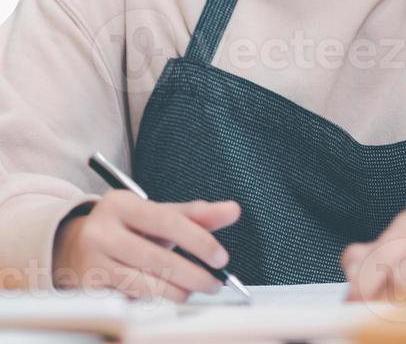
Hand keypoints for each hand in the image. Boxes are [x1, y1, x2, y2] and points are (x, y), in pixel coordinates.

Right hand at [52, 191, 239, 301]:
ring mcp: (90, 260)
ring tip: (195, 291)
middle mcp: (101, 230)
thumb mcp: (158, 214)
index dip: (198, 241)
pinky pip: (129, 296)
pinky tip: (169, 295)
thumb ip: (196, 214)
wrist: (75, 246)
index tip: (221, 258)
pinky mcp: (86, 286)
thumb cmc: (128, 229)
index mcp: (121, 204)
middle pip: (155, 256)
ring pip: (142, 282)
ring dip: (176, 291)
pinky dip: (154, 298)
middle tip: (214, 283)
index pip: (167, 221)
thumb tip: (233, 210)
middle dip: (192, 274)